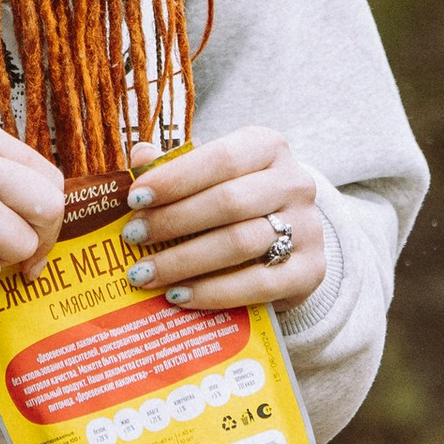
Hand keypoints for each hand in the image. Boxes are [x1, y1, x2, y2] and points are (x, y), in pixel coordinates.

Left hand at [123, 131, 326, 311]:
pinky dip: (213, 293)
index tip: (134, 198)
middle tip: (131, 238)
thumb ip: (177, 167)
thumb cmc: (237, 203)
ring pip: (240, 243)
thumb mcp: (210, 177)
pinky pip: (257, 284)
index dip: (175, 178)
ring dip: (184, 261)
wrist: (290, 243)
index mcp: (267, 148)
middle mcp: (294, 182)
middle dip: (172, 221)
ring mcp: (308, 228)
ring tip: (144, 274)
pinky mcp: (311, 271)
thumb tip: (140, 156)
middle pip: (229, 202)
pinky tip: (178, 296)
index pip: (221, 158)